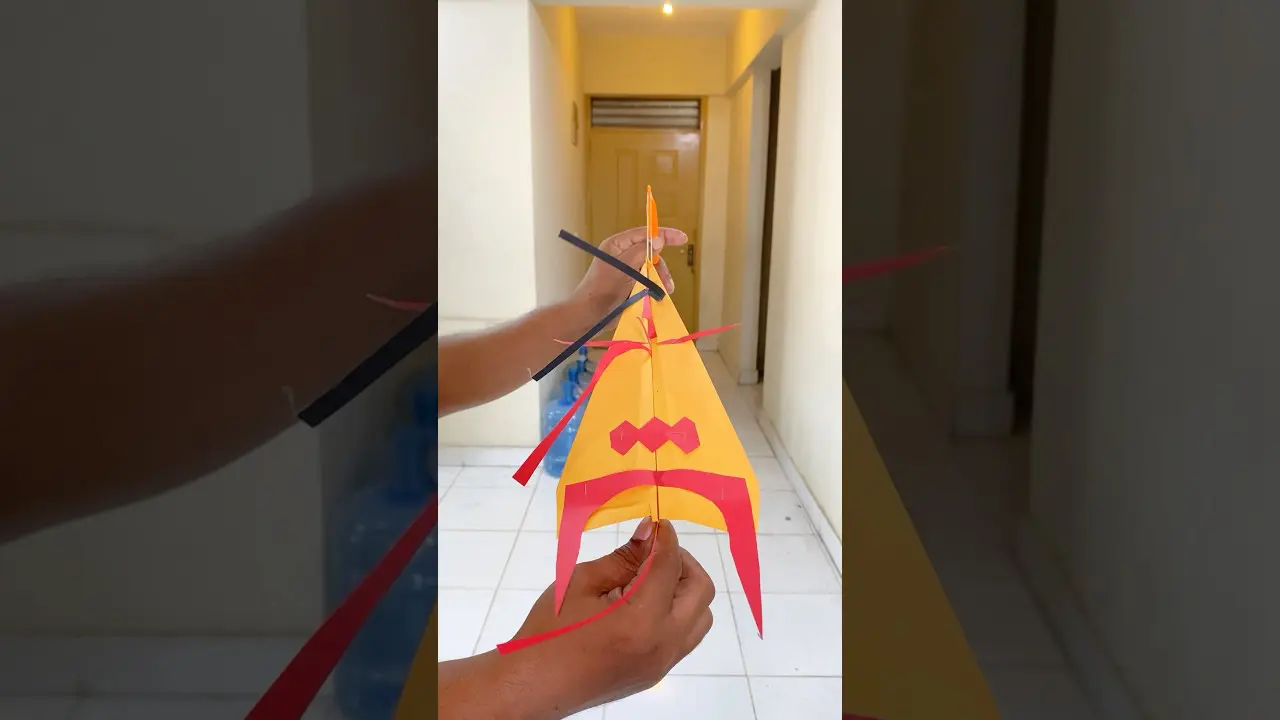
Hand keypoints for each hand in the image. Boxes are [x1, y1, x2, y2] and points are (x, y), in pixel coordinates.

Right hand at [509, 518, 714, 714]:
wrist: (534, 686)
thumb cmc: (549, 632)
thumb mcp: (582, 584)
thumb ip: (623, 558)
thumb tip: (649, 533)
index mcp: (642, 620)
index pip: (669, 566)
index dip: (666, 538)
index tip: (657, 522)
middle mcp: (663, 644)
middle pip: (701, 592)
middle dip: (683, 562)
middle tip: (654, 550)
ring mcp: (663, 663)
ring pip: (700, 617)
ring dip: (685, 590)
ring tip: (651, 578)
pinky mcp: (656, 673)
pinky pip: (684, 636)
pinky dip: (676, 612)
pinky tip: (645, 603)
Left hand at [571, 227, 688, 315]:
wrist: (590, 316)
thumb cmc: (602, 289)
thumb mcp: (623, 267)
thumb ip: (641, 252)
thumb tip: (658, 239)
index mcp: (617, 245)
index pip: (644, 234)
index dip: (664, 234)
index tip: (683, 238)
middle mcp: (622, 255)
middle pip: (650, 254)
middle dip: (661, 267)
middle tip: (668, 283)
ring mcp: (625, 270)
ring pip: (650, 269)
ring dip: (659, 280)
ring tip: (664, 293)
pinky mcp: (628, 285)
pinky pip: (646, 281)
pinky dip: (653, 288)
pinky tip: (656, 297)